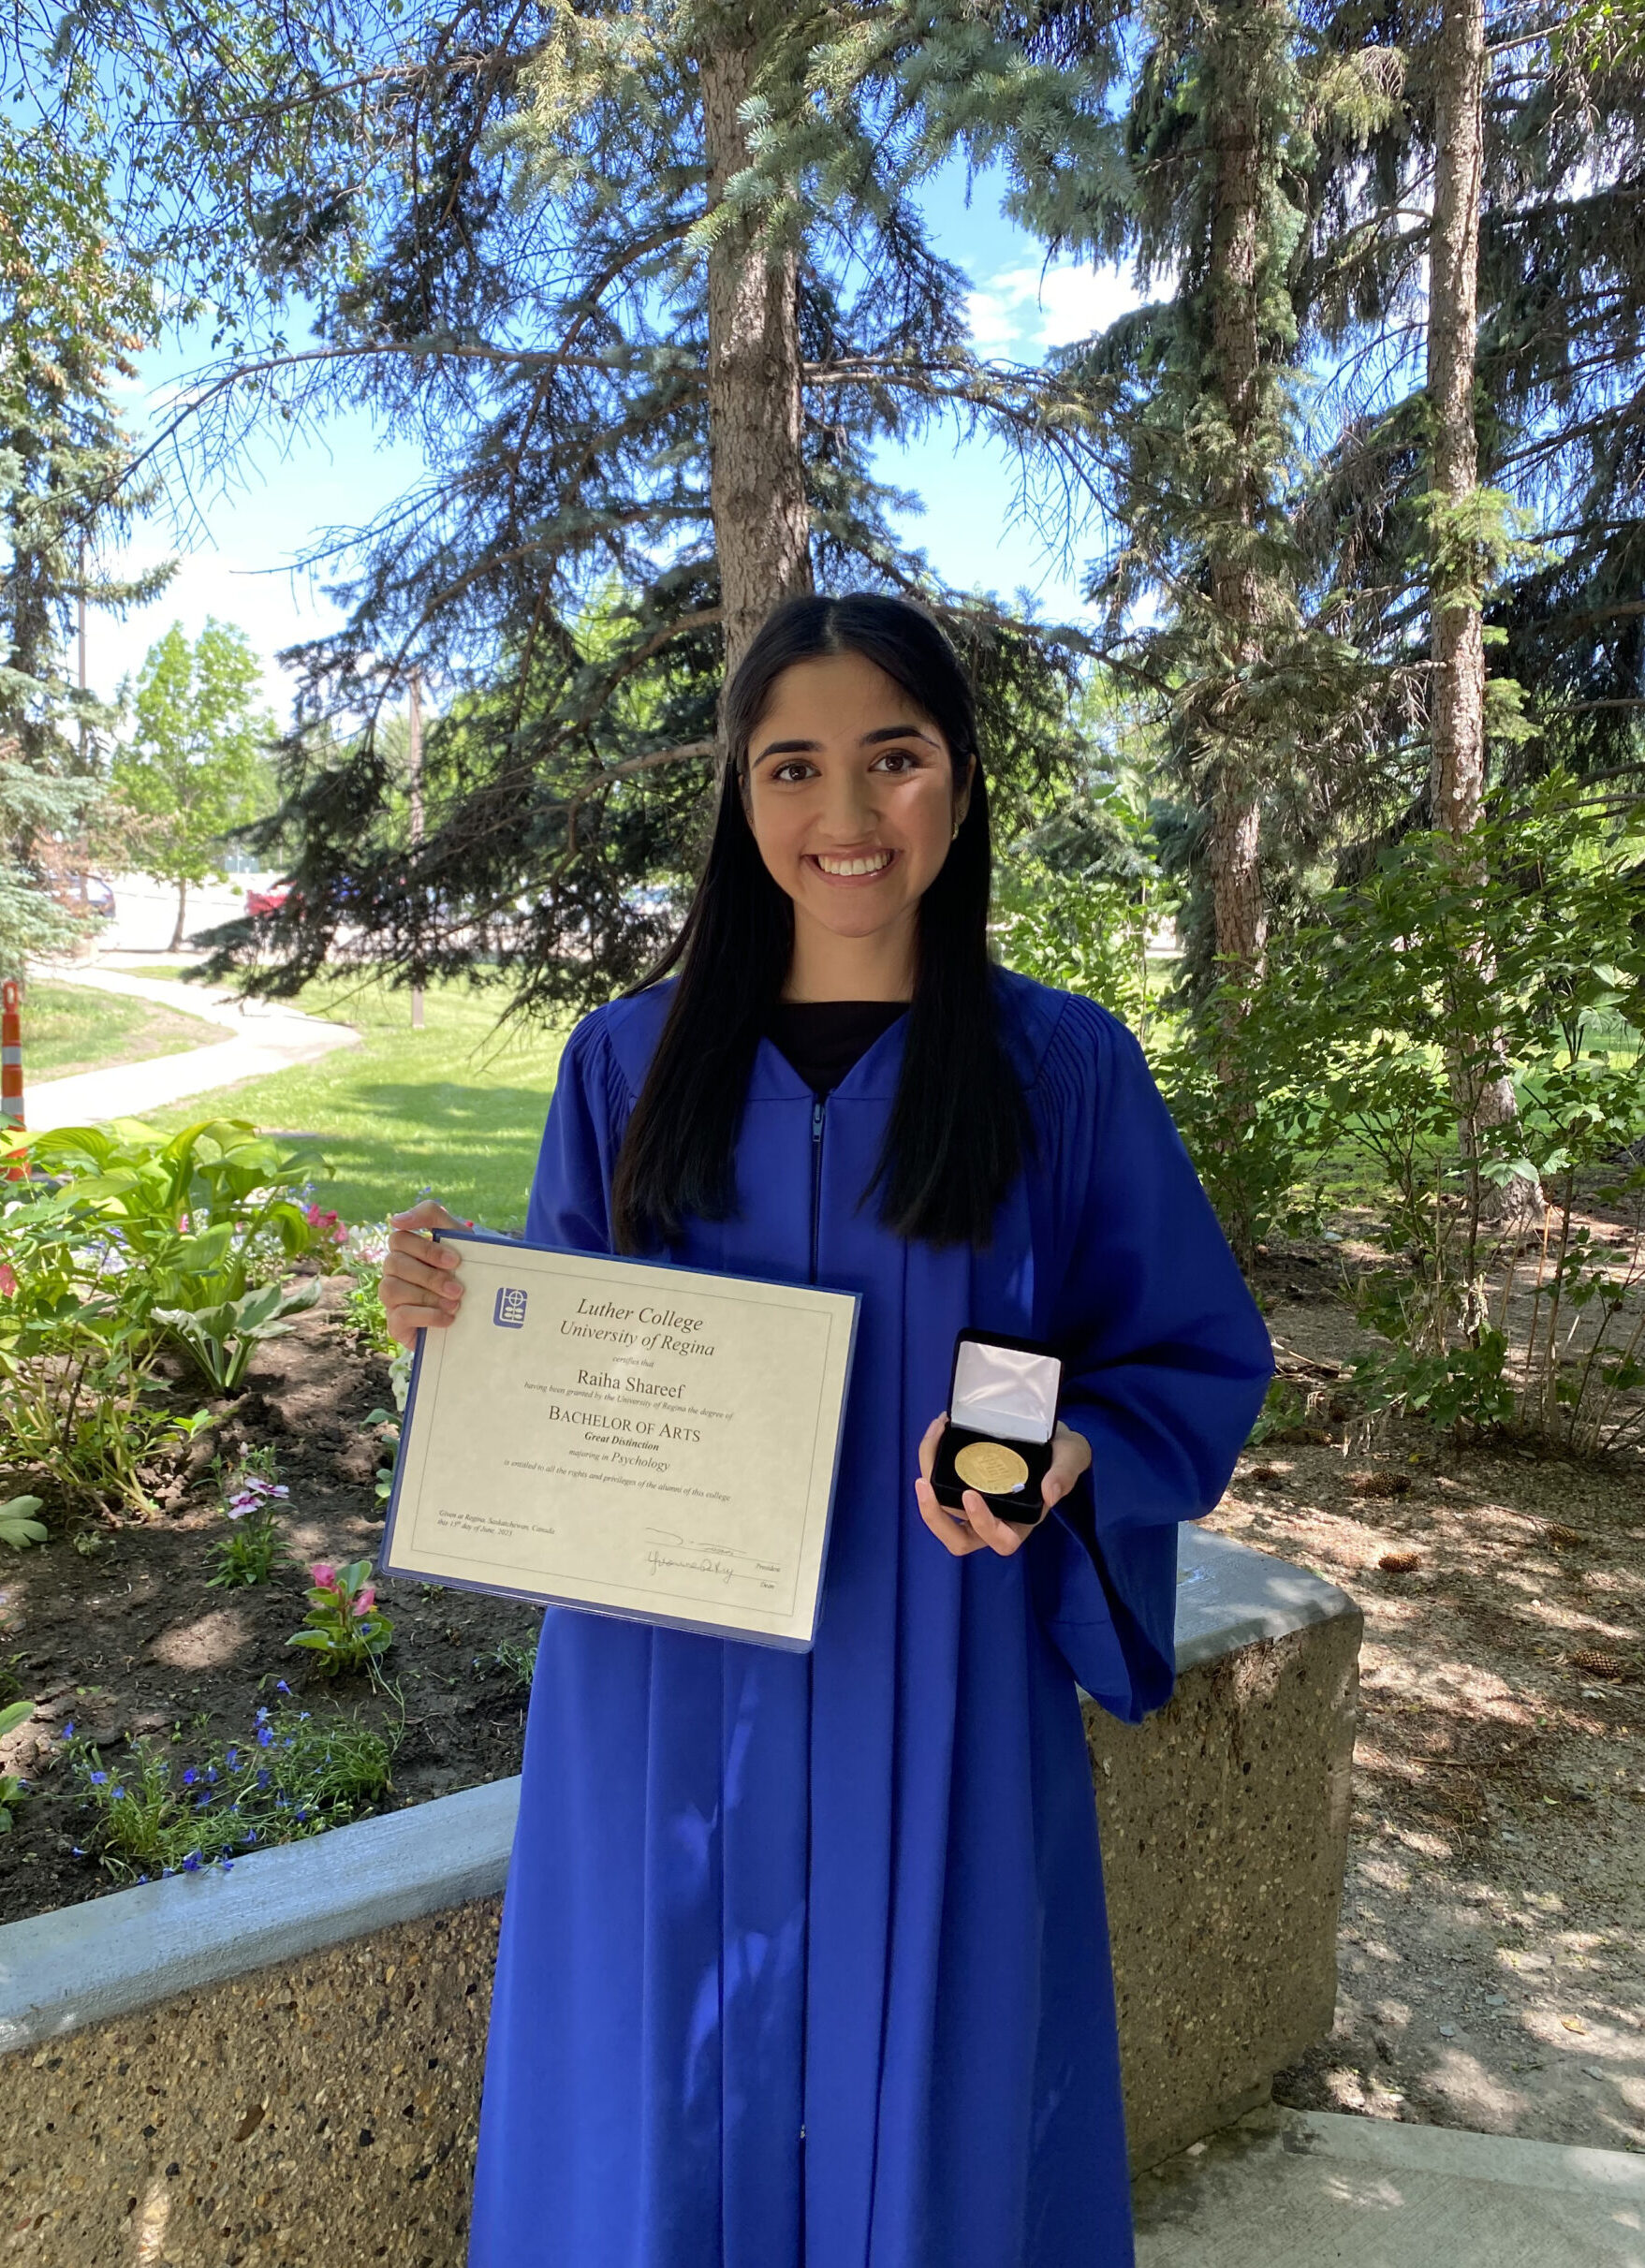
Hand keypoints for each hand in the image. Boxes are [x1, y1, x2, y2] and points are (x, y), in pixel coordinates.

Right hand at [382, 1200, 467, 1348]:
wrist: (475, 1316)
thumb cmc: (465, 1272)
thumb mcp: (459, 1240)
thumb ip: (434, 1217)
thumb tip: (396, 1219)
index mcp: (406, 1249)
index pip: (399, 1237)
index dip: (426, 1249)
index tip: (455, 1261)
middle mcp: (393, 1271)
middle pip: (394, 1262)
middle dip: (430, 1276)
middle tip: (458, 1288)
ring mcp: (391, 1297)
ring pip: (391, 1288)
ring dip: (428, 1296)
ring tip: (455, 1304)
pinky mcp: (395, 1323)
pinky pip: (400, 1315)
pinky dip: (428, 1315)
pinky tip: (448, 1319)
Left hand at [914, 1414, 1091, 1558]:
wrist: (1051, 1433)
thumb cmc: (1063, 1453)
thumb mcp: (1072, 1457)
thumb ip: (1065, 1475)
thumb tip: (1051, 1494)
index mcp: (1020, 1521)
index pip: (999, 1540)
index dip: (982, 1524)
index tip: (971, 1494)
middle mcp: (993, 1519)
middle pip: (957, 1538)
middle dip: (934, 1516)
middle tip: (924, 1483)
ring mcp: (974, 1502)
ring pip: (941, 1509)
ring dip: (927, 1480)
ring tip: (932, 1438)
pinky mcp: (961, 1481)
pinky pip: (939, 1480)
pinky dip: (932, 1457)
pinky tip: (940, 1427)